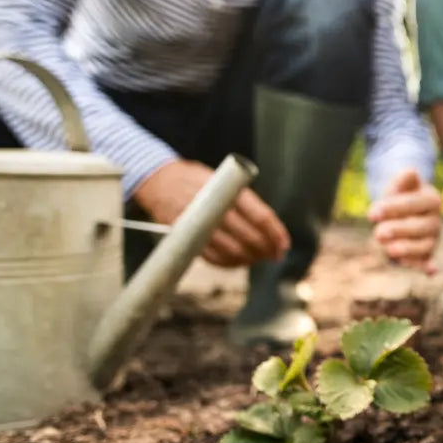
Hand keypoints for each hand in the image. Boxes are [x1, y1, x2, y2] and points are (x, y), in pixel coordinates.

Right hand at [134, 159, 288, 267]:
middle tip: (274, 255)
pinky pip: (212, 258)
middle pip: (249, 236)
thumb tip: (270, 228)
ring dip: (249, 259)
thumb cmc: (197, 180)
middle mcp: (214, 208)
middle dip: (266, 249)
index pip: (260, 216)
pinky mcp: (186, 237)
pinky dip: (229, 263)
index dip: (276, 234)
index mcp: (228, 191)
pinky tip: (238, 261)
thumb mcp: (223, 179)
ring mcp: (199, 224)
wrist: (159, 181)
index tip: (283, 246)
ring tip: (258, 258)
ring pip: (232, 251)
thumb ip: (244, 200)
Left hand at [369, 169, 441, 274]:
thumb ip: (403, 180)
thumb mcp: (399, 185)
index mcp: (431, 199)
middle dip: (399, 230)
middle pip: (420, 227)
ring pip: (424, 246)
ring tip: (390, 250)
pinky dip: (428, 266)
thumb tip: (410, 171)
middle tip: (378, 234)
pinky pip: (427, 260)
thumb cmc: (400, 196)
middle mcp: (435, 220)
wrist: (404, 209)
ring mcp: (433, 238)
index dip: (393, 208)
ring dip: (409, 249)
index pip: (413, 204)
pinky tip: (429, 272)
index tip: (371, 214)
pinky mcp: (427, 253)